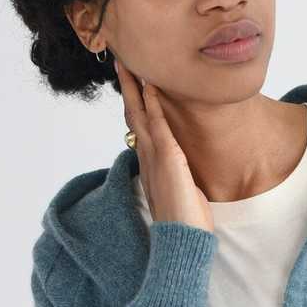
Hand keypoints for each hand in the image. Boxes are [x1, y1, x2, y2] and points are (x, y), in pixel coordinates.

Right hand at [114, 55, 214, 233]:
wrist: (182, 243)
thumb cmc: (184, 225)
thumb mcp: (179, 195)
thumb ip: (176, 180)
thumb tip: (181, 175)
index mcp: (150, 167)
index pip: (140, 129)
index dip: (135, 105)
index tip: (133, 85)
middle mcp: (148, 160)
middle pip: (133, 116)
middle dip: (128, 89)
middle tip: (122, 63)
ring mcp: (155, 159)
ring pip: (141, 116)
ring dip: (136, 88)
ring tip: (131, 64)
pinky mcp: (168, 160)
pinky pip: (159, 126)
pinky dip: (154, 105)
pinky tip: (153, 87)